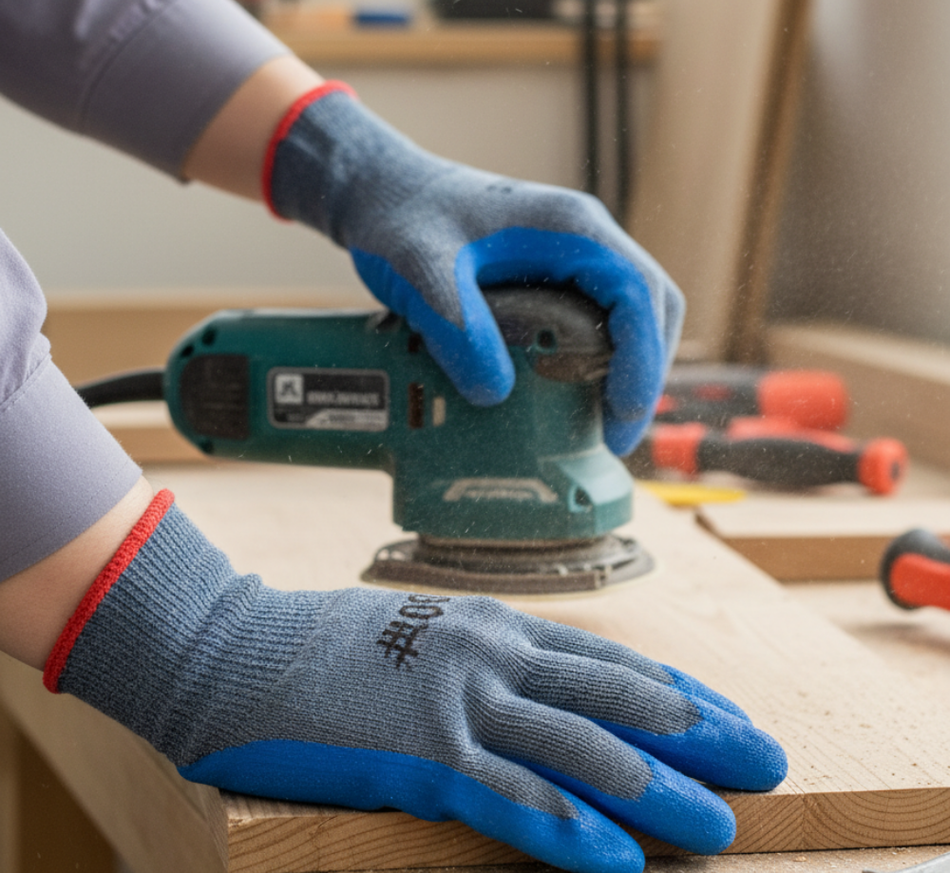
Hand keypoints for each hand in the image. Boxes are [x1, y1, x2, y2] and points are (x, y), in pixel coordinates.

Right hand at [47, 492, 786, 872]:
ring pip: (581, 748)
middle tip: (767, 761)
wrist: (238, 645)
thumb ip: (483, 658)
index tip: (731, 715)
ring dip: (656, 790)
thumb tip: (535, 687)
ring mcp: (458, 700)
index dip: (677, 690)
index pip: (609, 660)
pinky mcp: (418, 753)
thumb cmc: (326, 645)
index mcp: (494, 627)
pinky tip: (619, 861)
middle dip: (698, 732)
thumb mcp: (424, 634)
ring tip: (721, 824)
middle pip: (616, 697)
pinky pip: (510, 799)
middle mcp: (492, 654)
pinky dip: (568, 831)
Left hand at [265, 83, 683, 454]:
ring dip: (625, 367)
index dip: (643, 361)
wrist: (381, 189)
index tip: (619, 416)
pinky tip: (567, 395)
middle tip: (613, 434)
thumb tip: (494, 393)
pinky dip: (594, 359)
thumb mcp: (422, 270)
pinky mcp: (549, 274)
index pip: (640, 295)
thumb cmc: (401, 216)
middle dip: (643, 373)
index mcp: (572, 228)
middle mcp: (583, 238)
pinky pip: (593, 317)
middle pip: (650, 307)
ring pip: (627, 314)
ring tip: (598, 424)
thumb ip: (457, 327)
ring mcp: (569, 255)